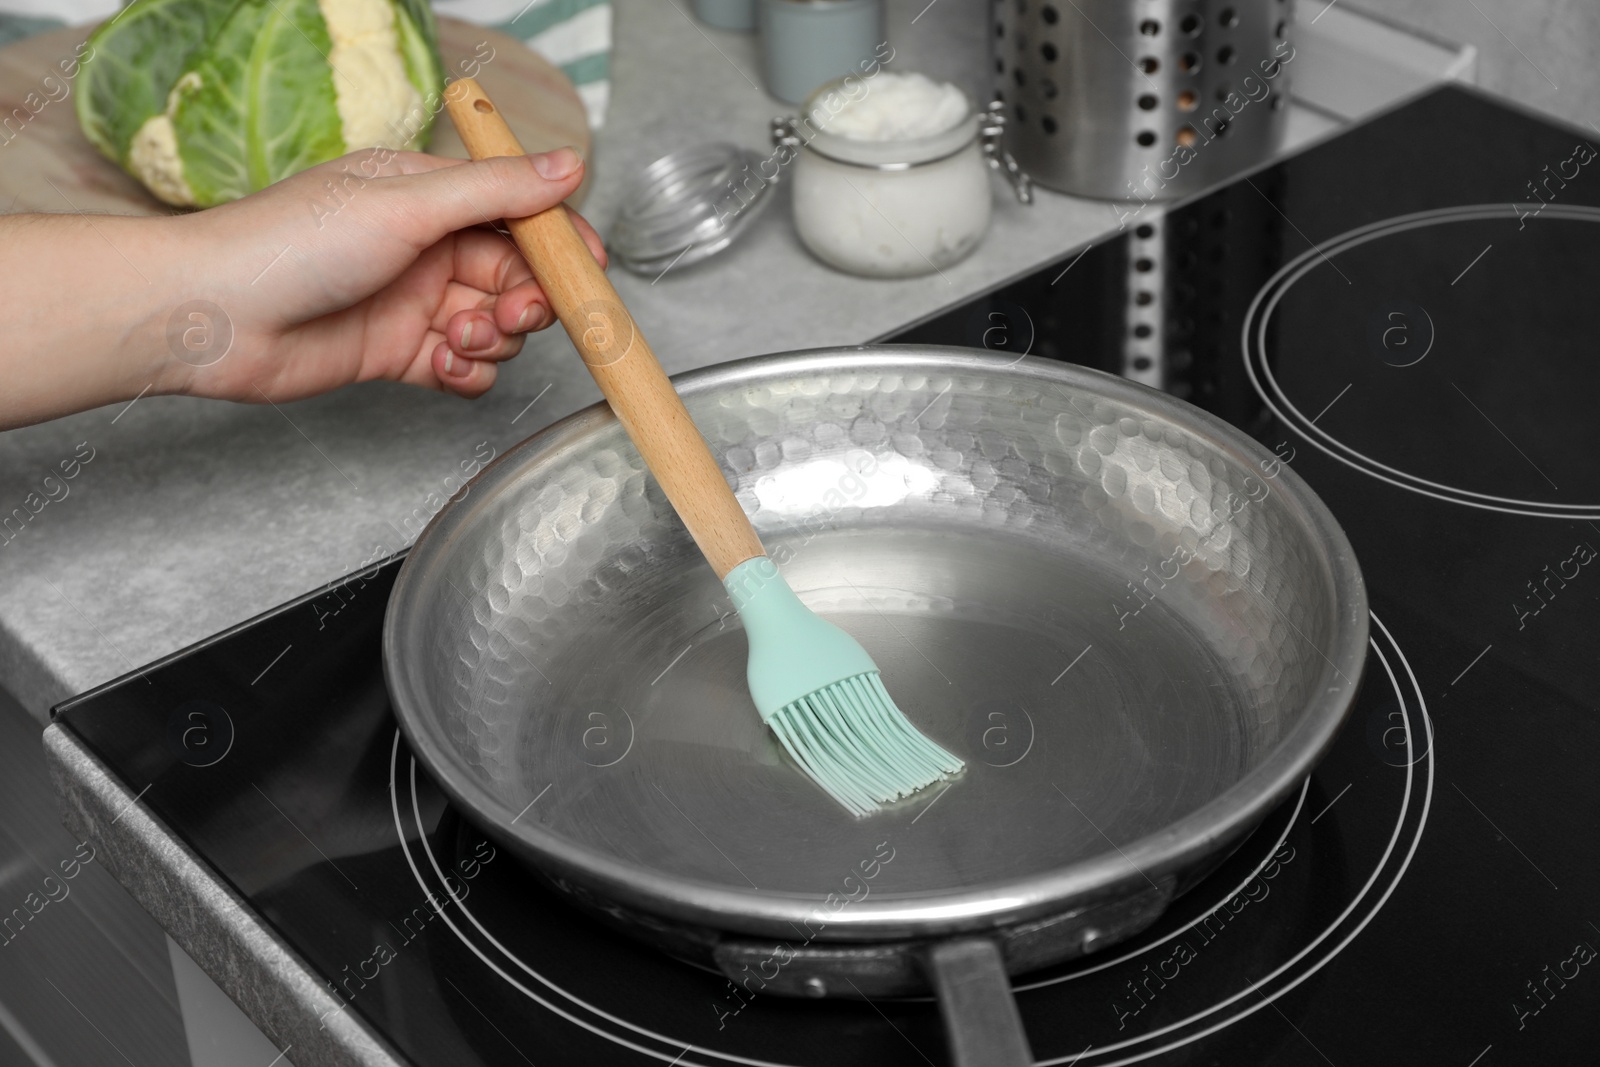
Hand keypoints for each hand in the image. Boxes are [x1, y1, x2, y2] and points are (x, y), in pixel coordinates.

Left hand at [169, 147, 604, 402]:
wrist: (215, 318)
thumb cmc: (290, 245)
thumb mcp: (406, 205)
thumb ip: (494, 192)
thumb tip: (567, 167)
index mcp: (426, 196)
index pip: (517, 214)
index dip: (558, 243)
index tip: (587, 269)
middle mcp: (426, 247)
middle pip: (517, 276)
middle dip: (528, 300)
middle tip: (515, 314)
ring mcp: (414, 303)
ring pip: (497, 326)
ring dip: (495, 339)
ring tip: (459, 338)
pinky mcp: (400, 355)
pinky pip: (466, 369)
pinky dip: (469, 373)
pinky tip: (444, 366)